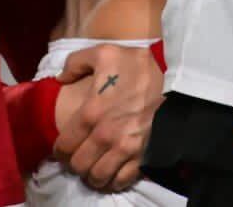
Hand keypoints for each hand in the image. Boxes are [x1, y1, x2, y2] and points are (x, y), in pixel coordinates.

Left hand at [51, 44, 162, 191]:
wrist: (174, 77)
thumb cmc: (136, 65)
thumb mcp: (103, 53)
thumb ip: (75, 63)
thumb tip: (60, 79)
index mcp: (91, 112)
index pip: (64, 146)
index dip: (58, 150)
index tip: (61, 148)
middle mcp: (105, 135)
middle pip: (78, 166)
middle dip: (73, 163)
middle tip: (77, 157)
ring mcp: (125, 148)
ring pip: (97, 177)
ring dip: (92, 175)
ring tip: (93, 166)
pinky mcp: (142, 155)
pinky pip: (122, 180)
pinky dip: (113, 180)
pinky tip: (111, 172)